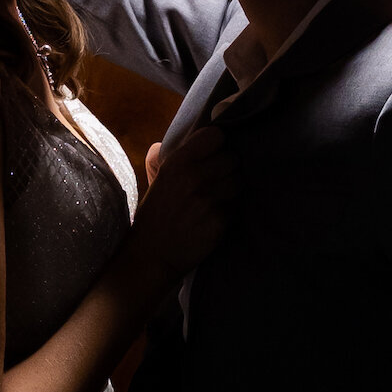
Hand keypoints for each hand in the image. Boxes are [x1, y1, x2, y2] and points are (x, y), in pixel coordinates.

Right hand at [131, 122, 233, 282]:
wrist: (151, 256)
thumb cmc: (154, 214)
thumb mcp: (157, 178)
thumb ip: (169, 154)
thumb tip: (183, 136)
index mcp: (178, 162)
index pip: (217, 135)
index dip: (218, 144)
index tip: (215, 152)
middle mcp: (195, 177)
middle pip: (233, 158)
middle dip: (228, 167)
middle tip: (218, 178)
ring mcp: (209, 199)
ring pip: (239, 181)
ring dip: (232, 188)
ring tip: (218, 197)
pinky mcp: (221, 220)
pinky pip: (238, 205)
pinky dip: (231, 209)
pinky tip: (217, 215)